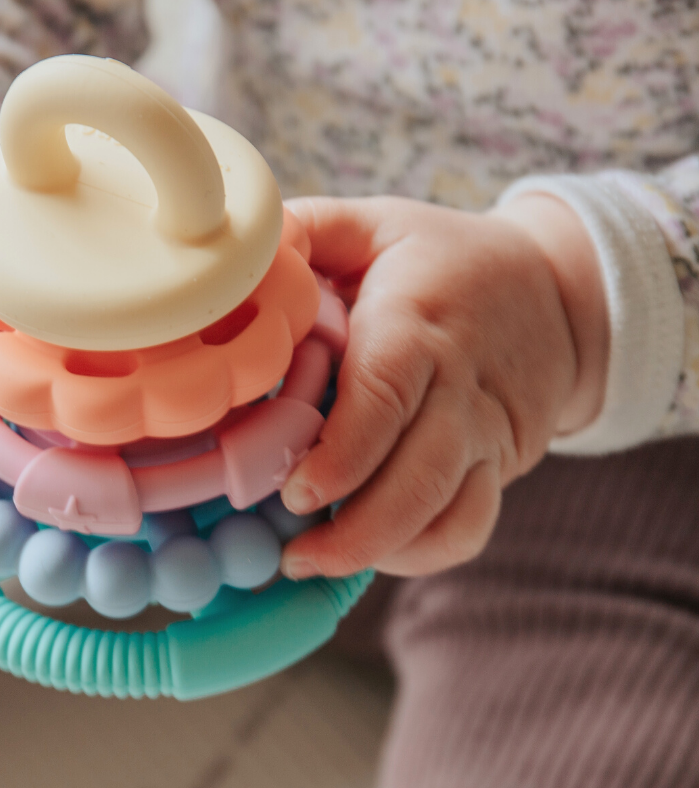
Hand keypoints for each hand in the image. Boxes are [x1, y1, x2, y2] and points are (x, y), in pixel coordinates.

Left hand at [279, 193, 608, 578]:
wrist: (552, 291)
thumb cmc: (441, 259)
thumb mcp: (375, 224)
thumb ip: (306, 231)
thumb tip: (235, 256)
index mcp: (417, 322)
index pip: (386, 394)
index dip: (343, 454)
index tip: (295, 492)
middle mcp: (460, 385)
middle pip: (420, 474)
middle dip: (356, 527)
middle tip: (291, 551)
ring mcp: (487, 433)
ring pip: (448, 512)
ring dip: (381, 550)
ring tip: (312, 562)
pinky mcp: (501, 465)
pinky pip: (471, 526)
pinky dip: (422, 553)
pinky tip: (369, 553)